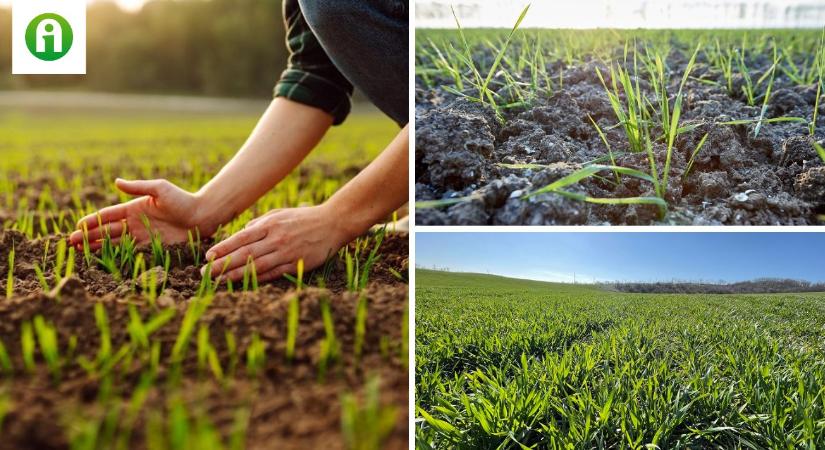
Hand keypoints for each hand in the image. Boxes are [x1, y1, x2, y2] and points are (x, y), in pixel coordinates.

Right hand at [68, 179, 215, 249]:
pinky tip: (103, 260)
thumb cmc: (183, 199)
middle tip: (71, 243)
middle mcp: (135, 222)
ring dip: (98, 246)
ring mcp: (142, 235)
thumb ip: (139, 188)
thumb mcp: (160, 189)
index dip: (93, 220)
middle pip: (107, 230)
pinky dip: (116, 256)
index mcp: (134, 207)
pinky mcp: (152, 247)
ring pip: (115, 242)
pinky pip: (130, 252)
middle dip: (89, 236)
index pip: (109, 215)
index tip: (77, 226)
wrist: (203, 216)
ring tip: (80, 252)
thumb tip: (116, 182)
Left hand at [203, 204, 348, 282]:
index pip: (241, 238)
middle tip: (205, 272)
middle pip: (244, 254)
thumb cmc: (305, 218)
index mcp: (270, 224)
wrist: (333, 222)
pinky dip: (257, 279)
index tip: (208, 256)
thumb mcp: (280, 214)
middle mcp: (276, 238)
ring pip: (256, 266)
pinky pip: (273, 273)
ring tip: (219, 281)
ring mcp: (286, 252)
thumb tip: (243, 231)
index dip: (223, 248)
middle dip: (222, 264)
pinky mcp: (296, 263)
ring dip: (235, 275)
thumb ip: (260, 222)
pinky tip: (244, 284)